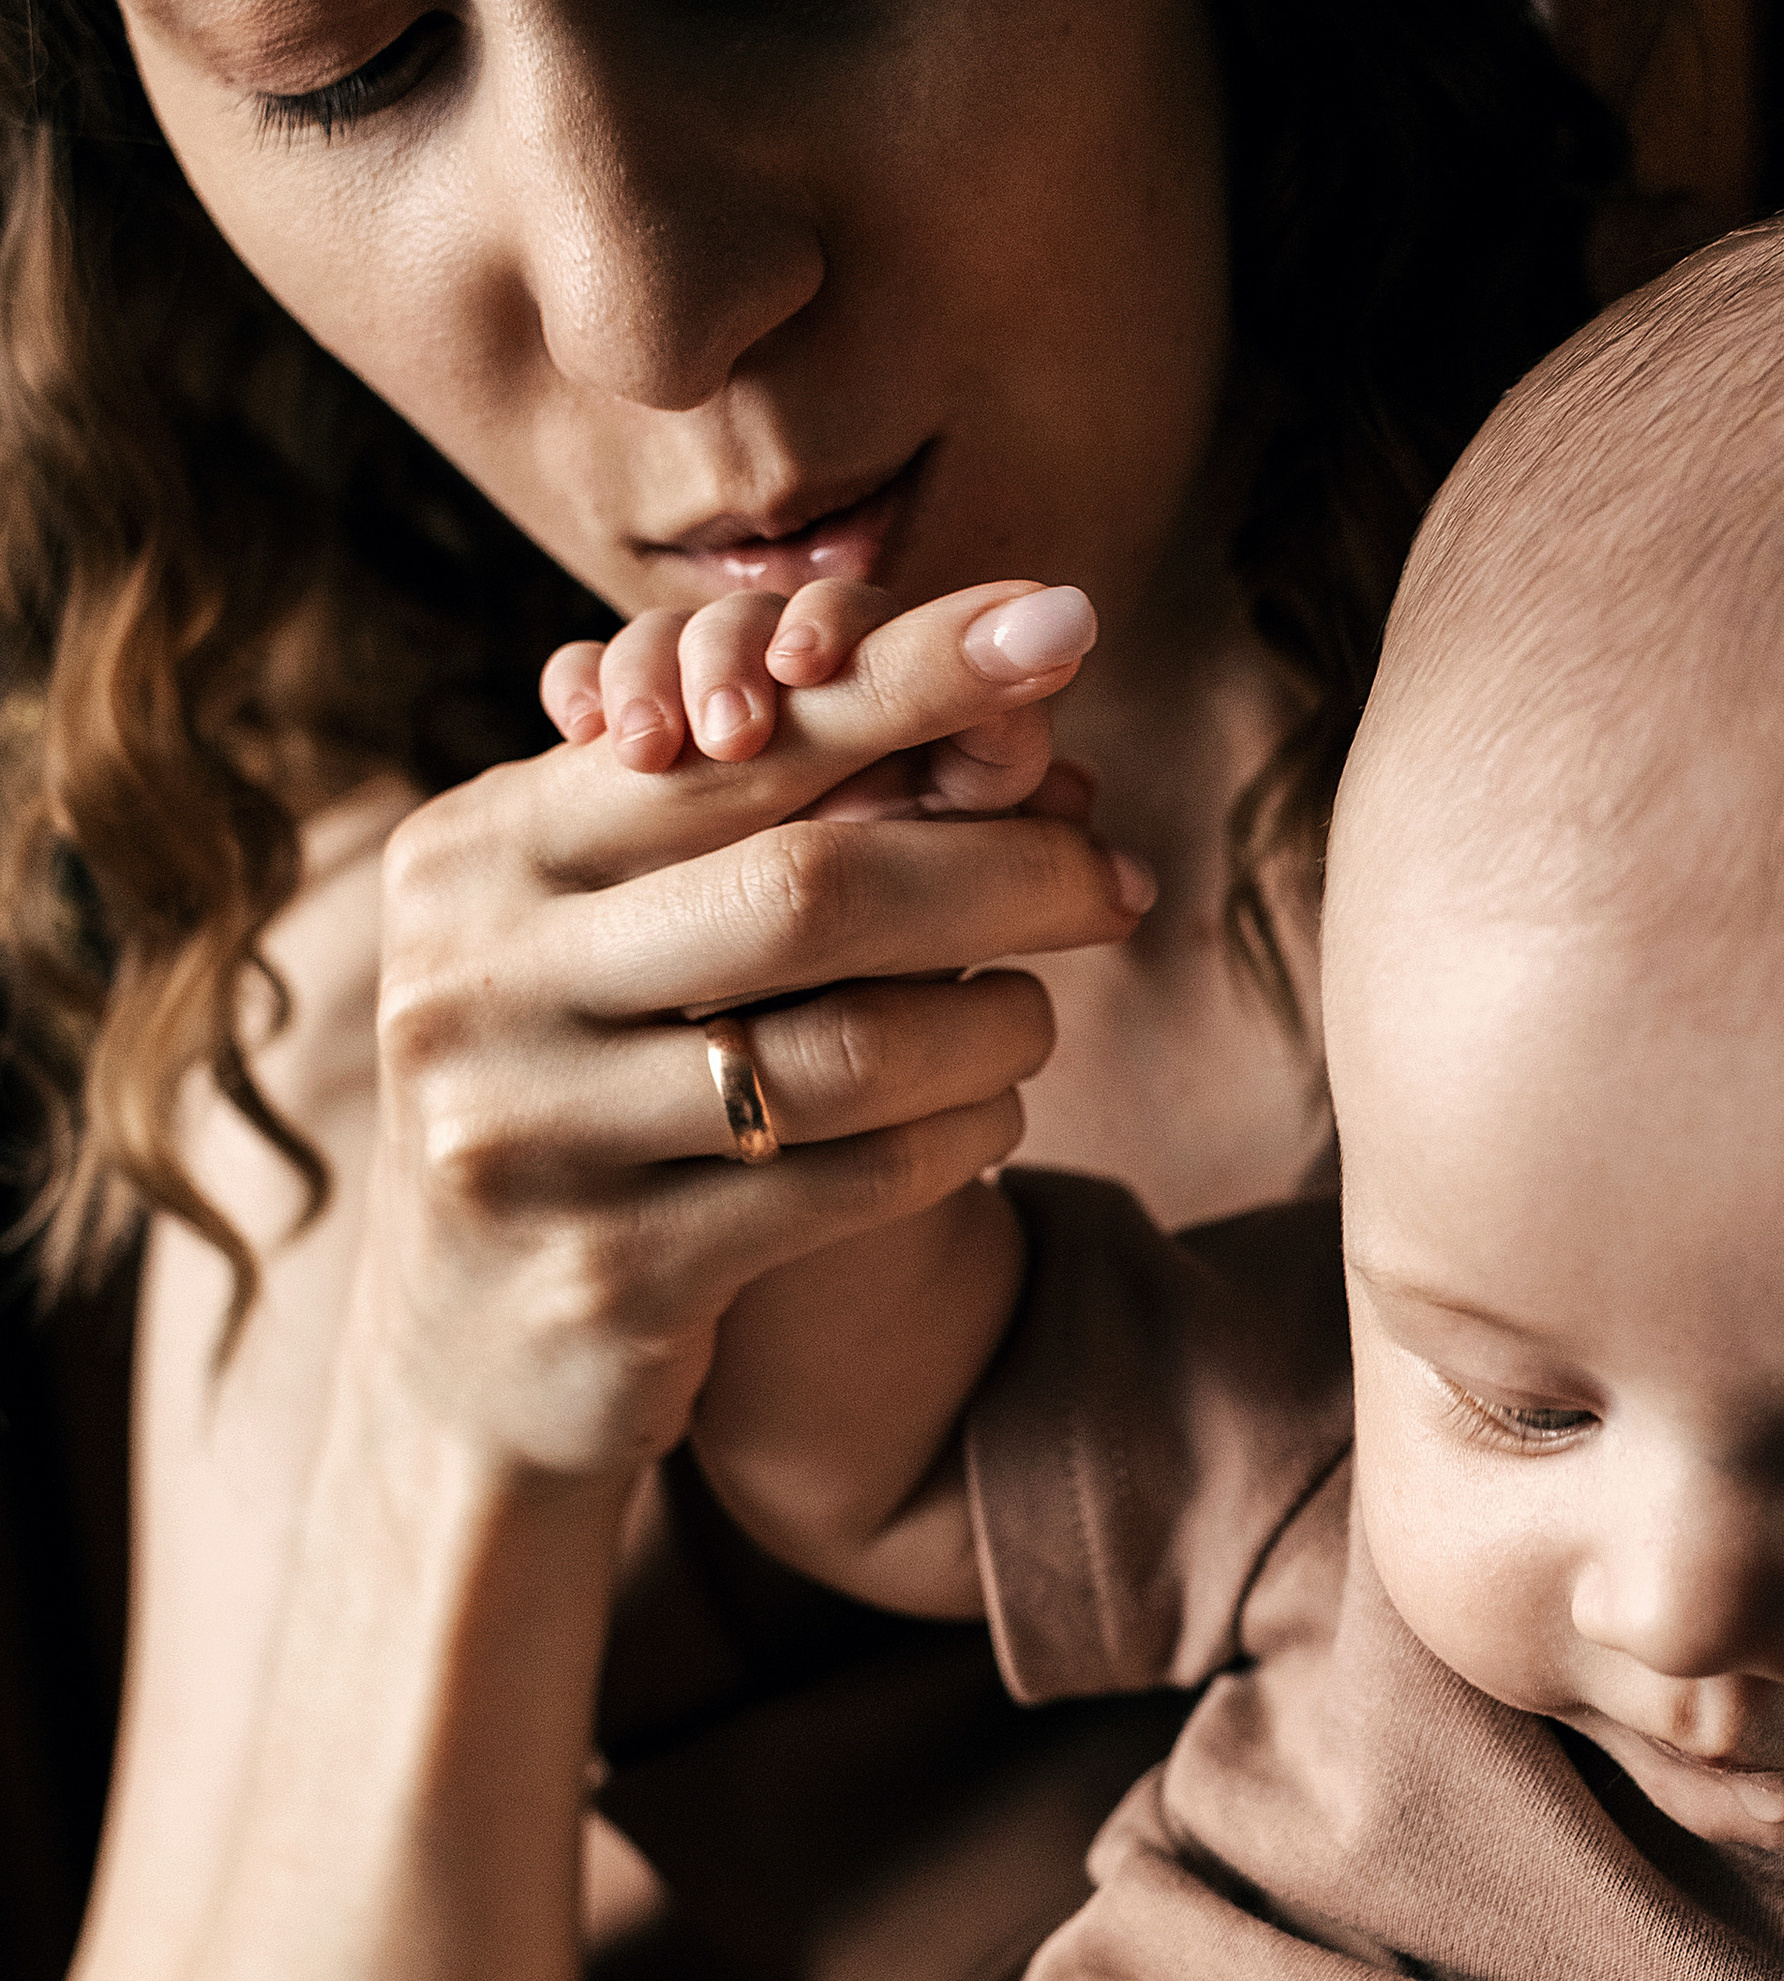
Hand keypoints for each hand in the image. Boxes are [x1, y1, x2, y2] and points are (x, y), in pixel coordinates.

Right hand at [361, 578, 1149, 1483]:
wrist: (466, 1358)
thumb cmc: (583, 1083)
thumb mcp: (603, 930)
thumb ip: (743, 818)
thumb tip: (1006, 705)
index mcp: (476, 852)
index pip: (734, 742)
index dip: (910, 677)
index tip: (1064, 622)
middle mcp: (477, 983)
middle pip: (811, 890)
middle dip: (1002, 871)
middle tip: (1119, 879)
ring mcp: (531, 1136)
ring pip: (850, 1052)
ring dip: (994, 1025)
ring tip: (1036, 1015)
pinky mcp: (610, 1274)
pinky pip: (852, 1182)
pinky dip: (959, 1138)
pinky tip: (988, 1116)